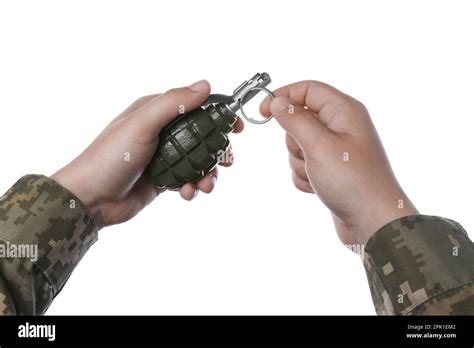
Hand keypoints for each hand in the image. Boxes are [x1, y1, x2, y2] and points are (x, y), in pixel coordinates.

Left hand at [51, 80, 242, 228]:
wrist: (91, 198)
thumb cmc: (111, 156)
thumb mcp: (142, 123)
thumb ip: (174, 103)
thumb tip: (205, 85)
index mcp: (156, 112)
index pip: (195, 105)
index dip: (219, 114)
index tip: (236, 127)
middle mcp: (163, 132)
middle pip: (202, 137)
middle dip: (217, 150)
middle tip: (227, 160)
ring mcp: (164, 157)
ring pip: (199, 161)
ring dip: (207, 173)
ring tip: (204, 185)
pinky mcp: (164, 179)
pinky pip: (188, 180)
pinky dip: (193, 187)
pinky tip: (185, 193)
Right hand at [260, 81, 417, 245]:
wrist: (372, 222)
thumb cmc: (353, 181)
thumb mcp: (319, 144)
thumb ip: (295, 119)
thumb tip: (277, 102)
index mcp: (344, 111)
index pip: (307, 90)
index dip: (283, 96)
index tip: (263, 112)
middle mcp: (341, 127)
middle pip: (299, 120)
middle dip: (294, 141)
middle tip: (309, 154)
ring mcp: (335, 150)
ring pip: (298, 146)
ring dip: (300, 163)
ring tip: (318, 176)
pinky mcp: (329, 170)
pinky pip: (303, 166)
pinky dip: (305, 177)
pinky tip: (319, 188)